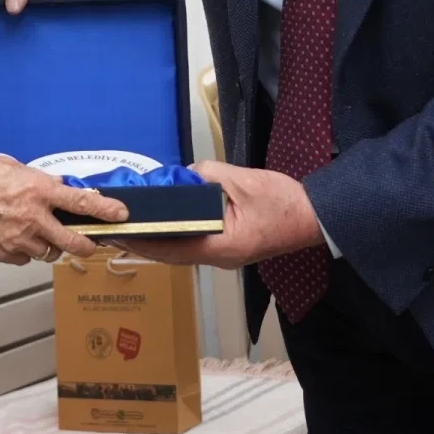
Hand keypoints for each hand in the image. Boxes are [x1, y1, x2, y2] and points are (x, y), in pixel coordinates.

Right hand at [0, 156, 127, 263]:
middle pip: (74, 241)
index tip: (120, 214)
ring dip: (53, 246)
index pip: (82, 202)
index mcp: (38, 191)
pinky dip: (27, 251)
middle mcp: (34, 218)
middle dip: (88, 244)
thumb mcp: (12, 167)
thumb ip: (37, 180)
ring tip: (42, 234)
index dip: (106, 209)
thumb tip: (54, 186)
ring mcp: (20, 239)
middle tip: (91, 241)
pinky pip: (26, 258)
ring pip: (51, 253)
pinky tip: (17, 238)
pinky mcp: (6, 254)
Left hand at [116, 161, 324, 269]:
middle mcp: (218, 257)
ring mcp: (224, 255)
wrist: (316, 217)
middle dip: (145, 240)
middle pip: (172, 253)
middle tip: (118, 226)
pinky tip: (166, 221)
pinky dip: (176, 234)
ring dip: (159, 238)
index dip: (143, 239)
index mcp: (220, 246)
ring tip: (135, 223)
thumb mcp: (243, 181)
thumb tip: (184, 175)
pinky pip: (195, 244)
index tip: (119, 230)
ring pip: (182, 251)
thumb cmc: (283, 203)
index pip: (171, 247)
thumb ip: (208, 177)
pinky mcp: (230, 247)